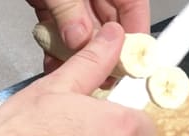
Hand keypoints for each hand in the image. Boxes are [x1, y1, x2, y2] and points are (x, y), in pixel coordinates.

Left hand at [26, 0, 149, 72]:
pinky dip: (56, 43)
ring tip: (71, 70)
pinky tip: (54, 58)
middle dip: (101, 52)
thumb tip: (79, 38)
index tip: (125, 63)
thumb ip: (71, 8)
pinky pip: (61, 27)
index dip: (132, 40)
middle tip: (97, 76)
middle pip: (109, 26)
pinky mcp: (55, 2)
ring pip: (84, 31)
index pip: (134, 11)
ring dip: (76, 53)